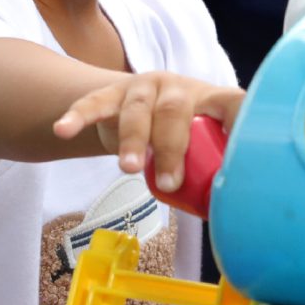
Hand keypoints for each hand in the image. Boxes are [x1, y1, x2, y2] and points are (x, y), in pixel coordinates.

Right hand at [53, 74, 244, 195]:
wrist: (141, 105)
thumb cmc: (180, 135)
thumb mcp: (201, 146)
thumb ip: (213, 171)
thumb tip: (230, 217)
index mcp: (209, 99)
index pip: (232, 104)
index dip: (240, 121)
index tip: (242, 147)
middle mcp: (178, 87)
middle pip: (174, 110)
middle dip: (172, 147)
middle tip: (169, 182)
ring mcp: (143, 87)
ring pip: (137, 110)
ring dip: (134, 140)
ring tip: (130, 169)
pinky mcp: (112, 92)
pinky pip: (94, 104)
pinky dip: (78, 116)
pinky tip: (63, 129)